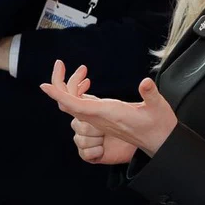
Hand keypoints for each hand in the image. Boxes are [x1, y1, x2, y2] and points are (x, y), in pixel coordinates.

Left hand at [39, 61, 176, 156]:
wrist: (159, 141)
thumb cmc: (158, 124)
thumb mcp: (157, 107)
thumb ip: (150, 94)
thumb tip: (145, 82)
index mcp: (109, 114)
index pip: (76, 106)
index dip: (59, 95)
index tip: (45, 86)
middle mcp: (99, 118)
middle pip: (68, 104)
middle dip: (59, 84)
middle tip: (60, 64)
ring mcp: (98, 119)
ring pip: (73, 104)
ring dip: (70, 86)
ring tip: (83, 71)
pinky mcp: (101, 118)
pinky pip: (80, 106)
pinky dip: (77, 92)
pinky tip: (86, 83)